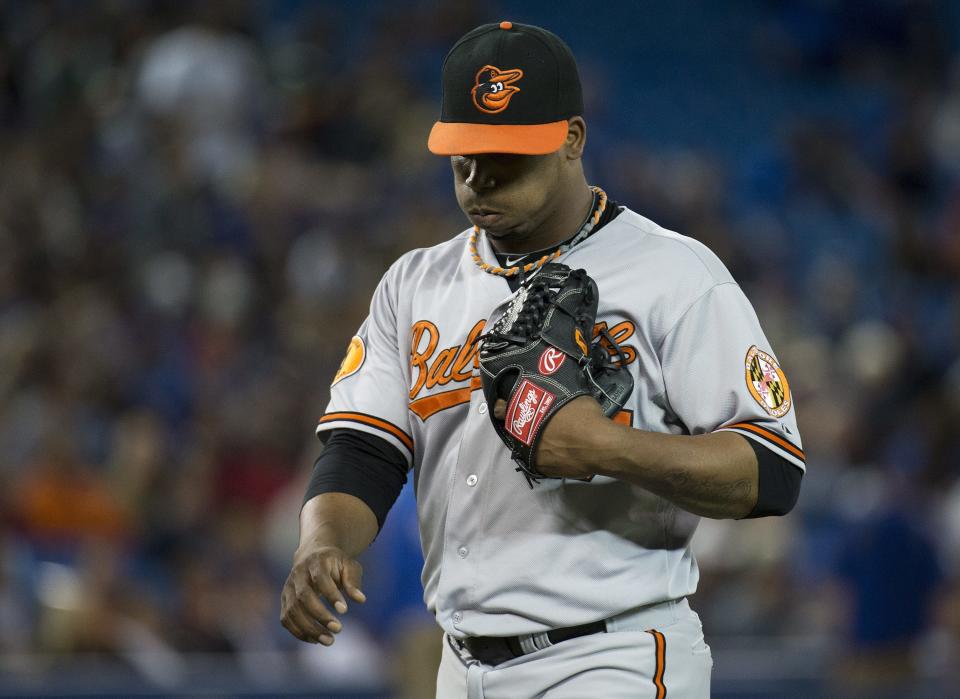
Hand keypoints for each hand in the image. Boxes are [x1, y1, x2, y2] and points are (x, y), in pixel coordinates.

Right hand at [280, 543, 365, 644]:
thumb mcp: (348, 565)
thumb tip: (361, 599)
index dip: (331, 595)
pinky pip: (286, 619)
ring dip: (309, 629)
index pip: (320, 578)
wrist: (312, 555)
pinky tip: (315, 640)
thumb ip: (353, 581)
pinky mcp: (284, 600)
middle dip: (320, 615)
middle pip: (303, 597)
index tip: (344, 611)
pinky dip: (299, 632)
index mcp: (315, 562)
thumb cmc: (335, 563)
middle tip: (338, 629)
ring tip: (329, 641)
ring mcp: (288, 588)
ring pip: (292, 611)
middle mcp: (298, 574)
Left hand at [493, 395, 607, 478]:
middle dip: (519, 426)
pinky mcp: (542, 468)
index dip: (501, 407)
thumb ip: (557, 400)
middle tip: (529, 423)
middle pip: (514, 429)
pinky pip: (539, 459)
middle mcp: (525, 434)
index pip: (504, 409)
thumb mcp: (571, 397)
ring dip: (533, 442)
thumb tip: (558, 400)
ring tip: (547, 439)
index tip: (499, 406)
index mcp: (529, 414)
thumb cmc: (586, 417)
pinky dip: (545, 455)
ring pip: (526, 446)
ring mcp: (532, 453)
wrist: (599, 446)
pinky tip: (556, 451)